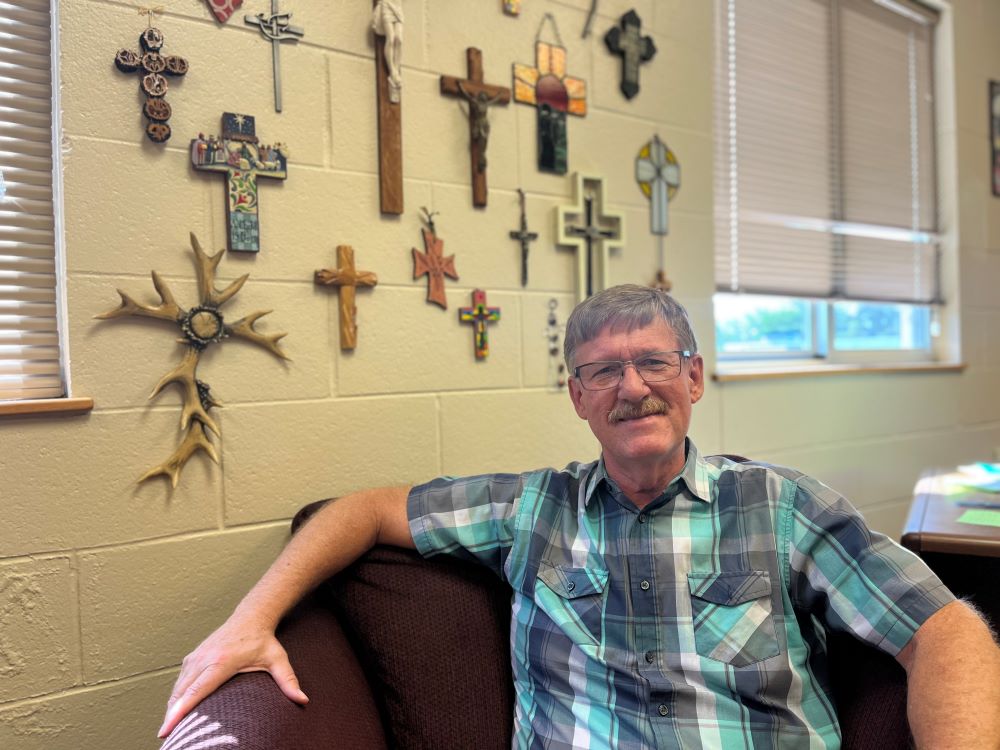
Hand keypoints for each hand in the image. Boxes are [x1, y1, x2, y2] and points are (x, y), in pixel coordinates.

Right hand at [157, 619, 307, 737]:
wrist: (250, 617)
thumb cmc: (263, 641)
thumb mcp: (278, 660)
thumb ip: (288, 681)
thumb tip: (303, 700)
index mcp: (221, 662)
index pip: (196, 691)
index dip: (180, 711)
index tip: (167, 728)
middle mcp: (204, 659)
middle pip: (181, 693)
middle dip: (171, 717)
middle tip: (166, 738)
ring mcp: (195, 657)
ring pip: (177, 688)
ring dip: (171, 709)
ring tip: (169, 730)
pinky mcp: (192, 657)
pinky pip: (179, 682)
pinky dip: (175, 698)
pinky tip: (175, 712)